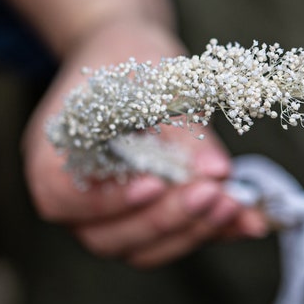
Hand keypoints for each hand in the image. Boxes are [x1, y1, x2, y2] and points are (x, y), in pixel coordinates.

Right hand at [22, 19, 266, 267]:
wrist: (130, 55)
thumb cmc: (128, 59)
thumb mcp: (152, 78)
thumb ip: (180, 128)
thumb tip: (217, 172)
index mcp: (53, 155)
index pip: (63, 198)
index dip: (107, 201)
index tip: (154, 183)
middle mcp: (75, 197)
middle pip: (108, 236)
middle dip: (166, 220)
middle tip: (213, 193)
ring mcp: (111, 215)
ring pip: (144, 249)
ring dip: (192, 232)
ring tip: (234, 202)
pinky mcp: (149, 218)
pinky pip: (176, 238)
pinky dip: (214, 232)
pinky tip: (250, 219)